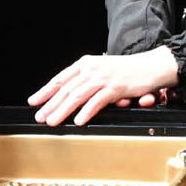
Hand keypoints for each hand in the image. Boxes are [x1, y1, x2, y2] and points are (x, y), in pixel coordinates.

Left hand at [28, 49, 178, 126]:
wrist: (151, 66)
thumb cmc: (127, 71)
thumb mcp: (102, 71)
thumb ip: (86, 81)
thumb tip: (68, 96)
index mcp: (86, 64)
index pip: (61, 78)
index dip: (45, 90)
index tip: (33, 101)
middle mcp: (91, 68)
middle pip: (66, 88)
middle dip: (50, 104)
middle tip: (39, 116)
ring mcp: (103, 77)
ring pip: (77, 95)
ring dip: (62, 109)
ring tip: (52, 121)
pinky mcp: (116, 87)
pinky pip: (97, 101)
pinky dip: (86, 112)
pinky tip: (78, 120)